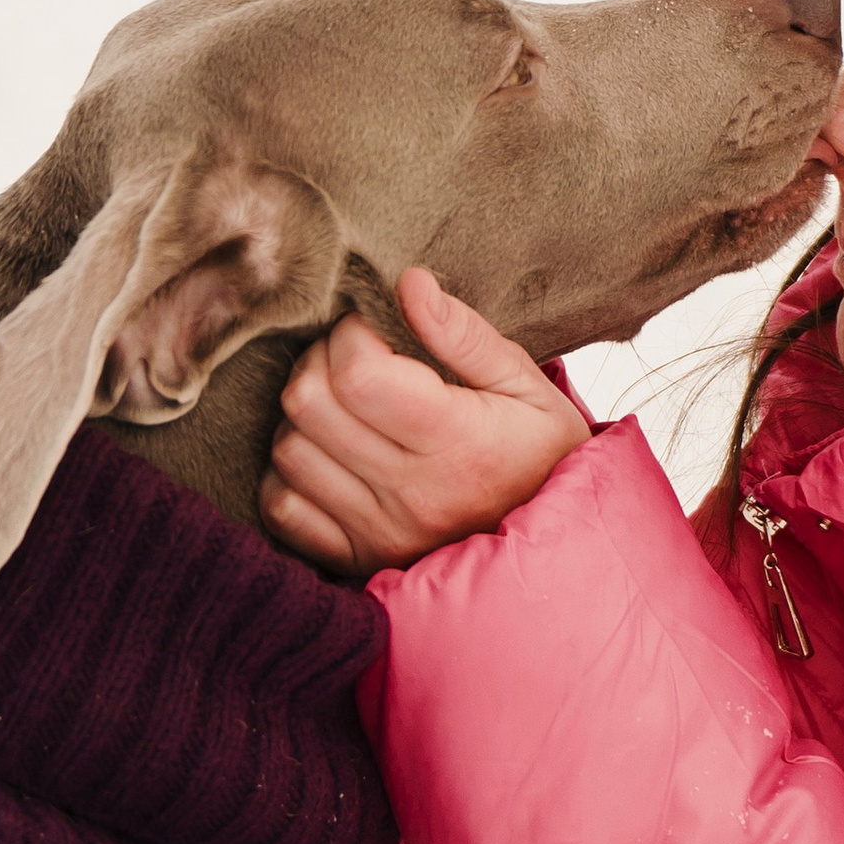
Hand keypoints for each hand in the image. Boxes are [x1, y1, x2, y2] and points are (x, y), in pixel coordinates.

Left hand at [264, 266, 590, 571]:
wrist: (559, 546)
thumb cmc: (541, 453)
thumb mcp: (527, 385)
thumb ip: (465, 335)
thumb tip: (409, 283)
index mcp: (460, 442)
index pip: (358, 375)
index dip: (351, 334)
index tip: (374, 328)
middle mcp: (414, 492)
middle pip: (309, 405)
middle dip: (320, 362)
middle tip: (353, 357)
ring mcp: (382, 532)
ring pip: (289, 452)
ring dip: (304, 416)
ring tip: (343, 406)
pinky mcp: (359, 559)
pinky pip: (283, 509)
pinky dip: (290, 475)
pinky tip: (327, 454)